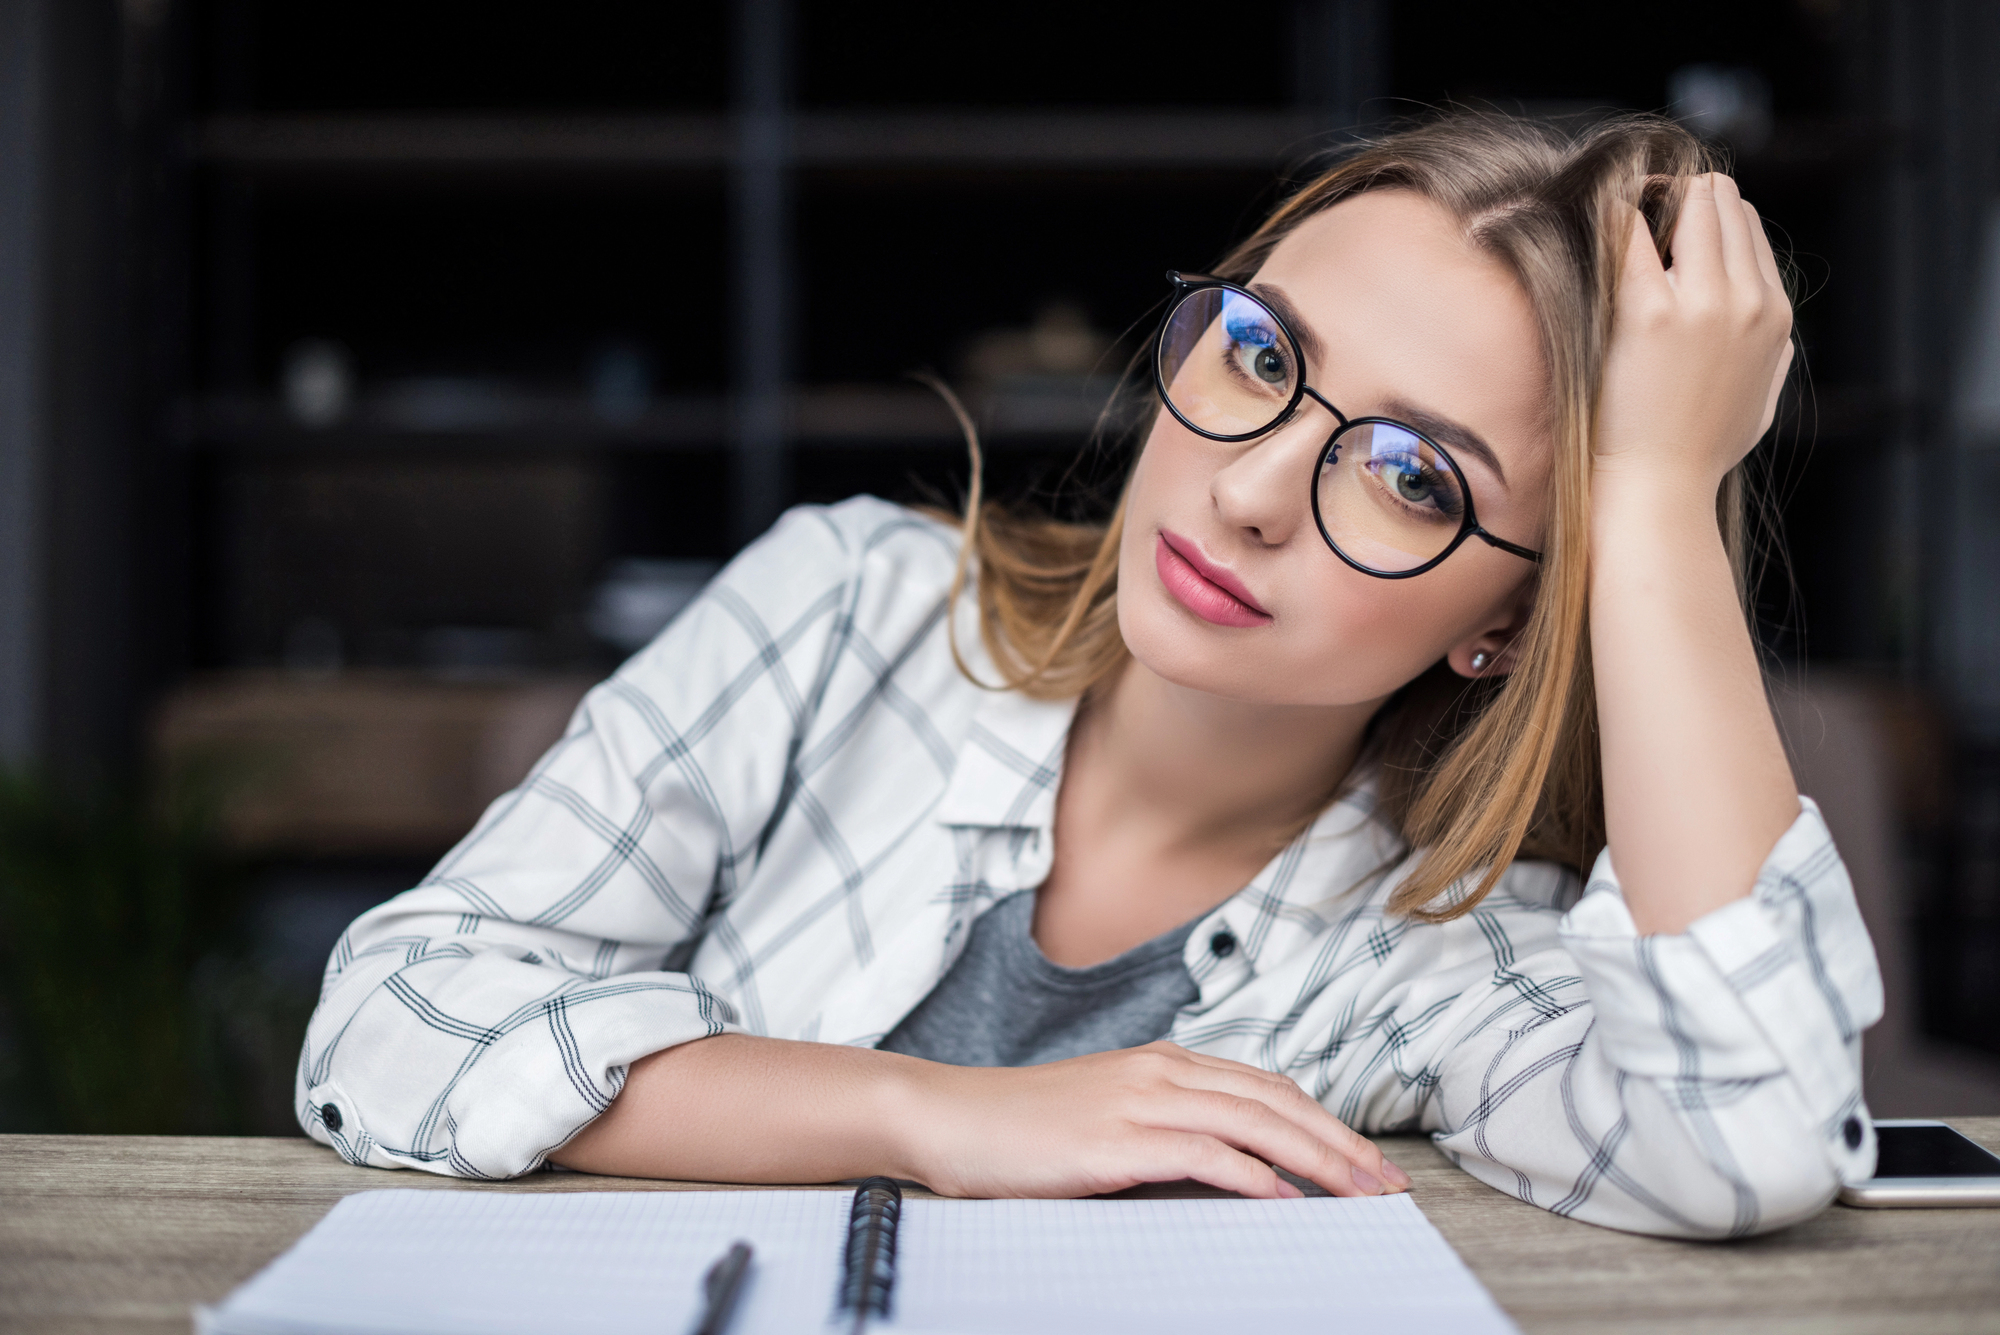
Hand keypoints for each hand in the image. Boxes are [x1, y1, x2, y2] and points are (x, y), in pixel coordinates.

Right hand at [898, 1040, 1408, 1199]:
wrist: (948, 1118)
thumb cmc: (1023, 1128)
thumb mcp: (1108, 1116)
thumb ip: (1170, 1129)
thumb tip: (1240, 1169)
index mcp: (1163, 1061)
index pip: (1267, 1085)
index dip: (1325, 1121)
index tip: (1367, 1161)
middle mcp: (1160, 1071)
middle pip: (1275, 1100)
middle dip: (1340, 1143)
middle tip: (1386, 1184)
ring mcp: (1138, 1101)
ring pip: (1253, 1121)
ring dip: (1315, 1159)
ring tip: (1356, 1193)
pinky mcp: (1115, 1140)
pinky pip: (1202, 1152)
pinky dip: (1251, 1174)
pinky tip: (1282, 1198)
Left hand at [1593, 173, 1792, 497]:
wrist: (1660, 487)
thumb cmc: (1700, 453)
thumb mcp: (1762, 402)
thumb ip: (1775, 359)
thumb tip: (1775, 334)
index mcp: (1774, 316)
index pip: (1746, 226)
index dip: (1703, 216)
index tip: (1664, 229)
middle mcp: (1747, 301)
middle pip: (1721, 204)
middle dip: (1679, 197)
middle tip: (1636, 215)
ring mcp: (1702, 303)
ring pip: (1688, 204)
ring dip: (1652, 199)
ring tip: (1617, 215)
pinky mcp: (1650, 312)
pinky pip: (1633, 233)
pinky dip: (1617, 215)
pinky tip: (1597, 217)